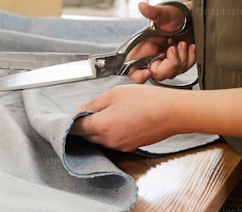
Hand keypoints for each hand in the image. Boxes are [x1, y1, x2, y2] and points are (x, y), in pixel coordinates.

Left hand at [71, 84, 188, 151]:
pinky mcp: (130, 147)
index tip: (68, 114)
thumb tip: (80, 109)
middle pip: (86, 135)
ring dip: (96, 129)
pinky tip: (117, 120)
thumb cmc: (147, 100)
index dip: (70, 120)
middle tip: (84, 111)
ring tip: (103, 113)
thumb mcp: (115, 93)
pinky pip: (112, 141)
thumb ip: (94, 103)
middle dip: (82, 125)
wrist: (172, 113)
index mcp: (102, 126)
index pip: (76, 128)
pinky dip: (110, 132)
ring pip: (99, 139)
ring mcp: (120, 146)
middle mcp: (109, 141)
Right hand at [127, 1, 195, 83]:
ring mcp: (166, 61)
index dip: (138, 76)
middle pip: (158, 74)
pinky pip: (184, 68)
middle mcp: (153, 57)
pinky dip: (189, 58)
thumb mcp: (164, 14)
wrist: (192, 17)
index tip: (148, 73)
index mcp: (143, 49)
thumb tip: (142, 6)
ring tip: (182, 42)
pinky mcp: (179, 63)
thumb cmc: (174, 15)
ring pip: (173, 72)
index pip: (134, 70)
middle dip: (169, 63)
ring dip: (181, 58)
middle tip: (173, 48)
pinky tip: (190, 47)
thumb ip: (153, 12)